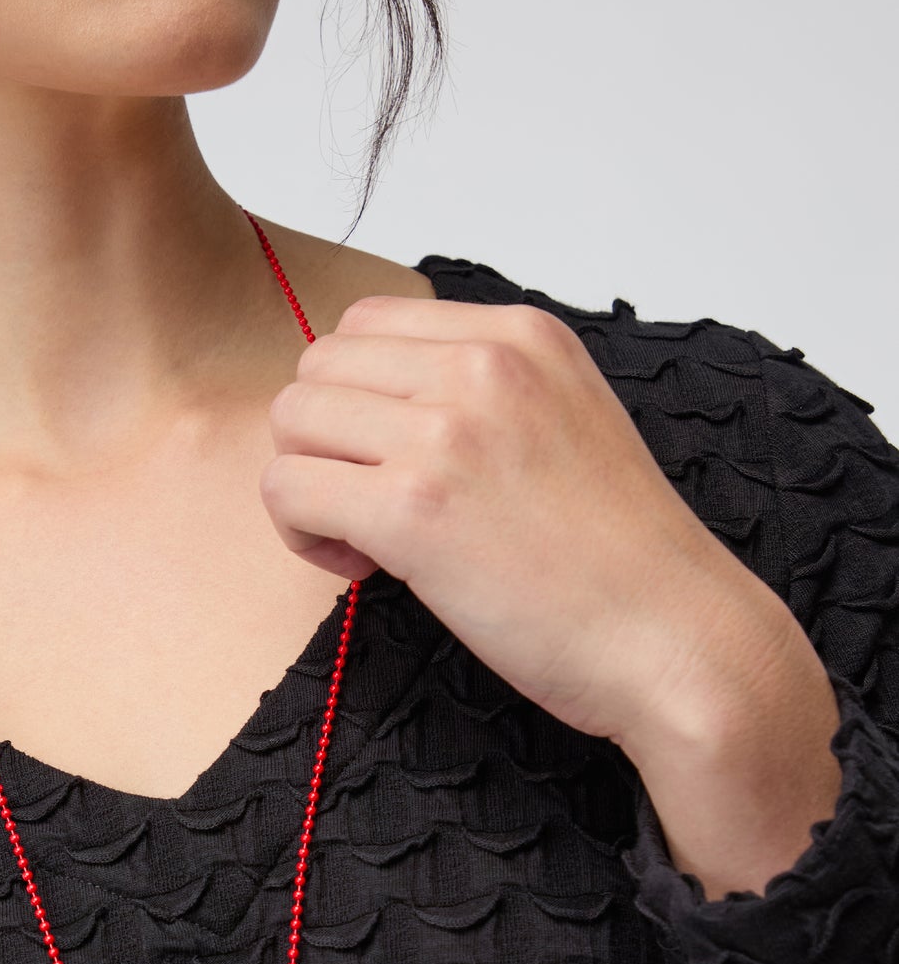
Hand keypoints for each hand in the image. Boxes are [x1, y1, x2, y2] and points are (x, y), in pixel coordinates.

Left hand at [260, 295, 794, 752]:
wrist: (676, 638)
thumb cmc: (624, 564)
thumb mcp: (569, 426)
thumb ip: (488, 399)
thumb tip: (385, 416)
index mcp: (522, 337)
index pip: (368, 325)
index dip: (360, 400)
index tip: (396, 464)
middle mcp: (483, 365)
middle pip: (320, 366)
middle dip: (324, 441)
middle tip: (372, 508)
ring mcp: (446, 432)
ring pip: (292, 421)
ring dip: (307, 486)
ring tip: (367, 541)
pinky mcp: (413, 508)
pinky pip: (287, 490)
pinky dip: (302, 535)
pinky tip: (365, 569)